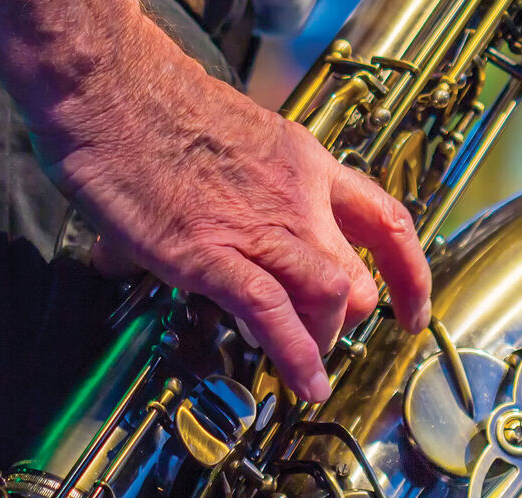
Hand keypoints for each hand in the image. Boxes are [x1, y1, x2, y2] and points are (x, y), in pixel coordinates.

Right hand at [52, 44, 431, 403]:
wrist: (110, 89)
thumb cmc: (150, 106)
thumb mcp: (225, 143)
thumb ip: (229, 191)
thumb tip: (190, 232)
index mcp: (304, 164)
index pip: (386, 223)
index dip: (409, 276)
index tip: (411, 310)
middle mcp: (296, 197)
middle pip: (359, 278)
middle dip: (345, 322)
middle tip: (318, 336)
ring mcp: (259, 227)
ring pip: (332, 299)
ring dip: (320, 341)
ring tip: (297, 359)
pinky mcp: (211, 254)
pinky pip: (273, 315)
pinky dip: (295, 358)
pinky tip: (300, 383)